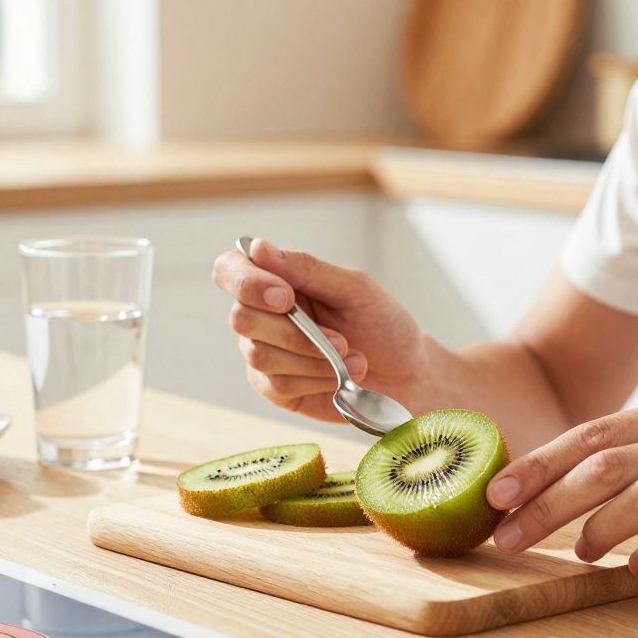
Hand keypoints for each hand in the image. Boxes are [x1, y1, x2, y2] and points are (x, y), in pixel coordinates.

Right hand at [212, 239, 430, 421]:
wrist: (407, 376)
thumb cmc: (383, 325)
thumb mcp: (355, 288)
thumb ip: (306, 268)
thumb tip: (257, 247)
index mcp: (277, 281)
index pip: (229, 270)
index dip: (245, 281)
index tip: (286, 297)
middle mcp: (263, 316)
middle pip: (240, 317)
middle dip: (292, 331)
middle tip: (340, 338)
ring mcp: (266, 354)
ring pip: (260, 354)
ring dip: (312, 358)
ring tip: (353, 358)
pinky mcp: (276, 390)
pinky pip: (278, 384)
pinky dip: (316, 379)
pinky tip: (342, 377)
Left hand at [484, 395, 637, 579]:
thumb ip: (633, 453)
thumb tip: (550, 476)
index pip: (590, 434)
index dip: (538, 465)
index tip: (496, 494)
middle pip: (603, 466)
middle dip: (546, 503)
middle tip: (509, 535)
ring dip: (595, 530)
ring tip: (579, 553)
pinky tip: (636, 566)